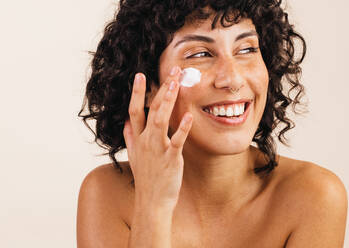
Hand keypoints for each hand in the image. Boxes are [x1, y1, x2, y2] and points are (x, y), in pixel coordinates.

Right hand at [123, 66, 192, 209]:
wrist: (151, 201)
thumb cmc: (146, 178)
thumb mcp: (133, 156)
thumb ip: (130, 137)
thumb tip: (125, 122)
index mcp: (137, 138)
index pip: (134, 110)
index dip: (137, 92)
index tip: (140, 75)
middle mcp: (146, 140)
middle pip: (152, 109)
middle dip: (162, 88)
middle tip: (173, 71)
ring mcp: (157, 149)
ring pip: (161, 120)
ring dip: (168, 101)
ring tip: (176, 84)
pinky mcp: (171, 158)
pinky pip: (177, 140)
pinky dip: (183, 128)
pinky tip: (189, 115)